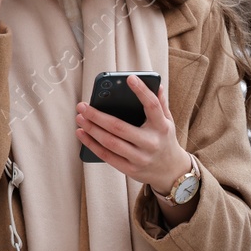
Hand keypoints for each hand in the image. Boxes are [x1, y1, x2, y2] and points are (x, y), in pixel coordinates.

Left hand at [75, 75, 188, 194]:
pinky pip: (106, 156)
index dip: (142, 91)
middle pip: (120, 128)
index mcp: (162, 127)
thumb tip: (157, 84)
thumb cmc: (164, 140)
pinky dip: (91, 144)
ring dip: (91, 129)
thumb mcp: (168, 122)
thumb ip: (160, 104)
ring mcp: (140, 158)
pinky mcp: (130, 169)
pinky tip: (81, 133)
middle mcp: (151, 143)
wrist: (171, 172)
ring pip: (110, 142)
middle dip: (97, 116)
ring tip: (79, 118)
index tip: (130, 78)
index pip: (152, 106)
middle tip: (82, 106)